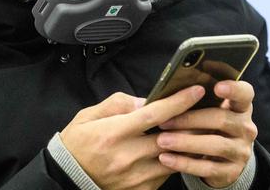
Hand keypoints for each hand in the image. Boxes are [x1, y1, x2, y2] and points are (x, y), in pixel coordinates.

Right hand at [60, 85, 205, 189]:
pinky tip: (172, 151)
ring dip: (184, 144)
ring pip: (173, 158)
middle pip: (171, 138)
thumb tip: (146, 101)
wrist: (67, 177)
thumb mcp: (89, 115)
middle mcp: (127, 156)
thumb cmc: (78, 143)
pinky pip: (165, 174)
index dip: (178, 102)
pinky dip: (172, 160)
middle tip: (202, 111)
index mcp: (114, 133)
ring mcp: (135, 177)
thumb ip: (118, 104)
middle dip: (190, 123)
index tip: (196, 91)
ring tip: (191, 131)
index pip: (154, 115)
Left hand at [155, 80, 257, 187]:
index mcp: (240, 106)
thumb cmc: (208, 125)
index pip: (244, 93)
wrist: (221, 160)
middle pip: (221, 119)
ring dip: (185, 142)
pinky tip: (166, 159)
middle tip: (163, 121)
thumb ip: (197, 100)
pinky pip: (207, 167)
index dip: (233, 89)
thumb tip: (167, 94)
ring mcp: (241, 151)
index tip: (216, 87)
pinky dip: (184, 163)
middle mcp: (245, 128)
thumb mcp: (208, 110)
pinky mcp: (232, 171)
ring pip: (215, 145)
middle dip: (190, 120)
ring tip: (162, 140)